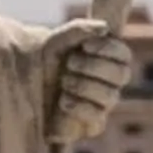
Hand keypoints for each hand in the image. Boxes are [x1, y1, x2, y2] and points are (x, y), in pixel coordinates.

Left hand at [43, 19, 133, 139]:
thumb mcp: (59, 40)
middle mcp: (112, 83)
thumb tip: (104, 28)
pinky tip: (64, 100)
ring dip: (83, 86)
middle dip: (93, 67)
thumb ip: (80, 30)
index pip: (123, 55)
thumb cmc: (48, 59)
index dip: (108, 49)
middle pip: (121, 75)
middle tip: (70, 62)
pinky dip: (79, 107)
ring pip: (110, 96)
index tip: (85, 46)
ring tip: (64, 81)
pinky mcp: (93, 124)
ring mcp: (105, 104)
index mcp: (110, 60)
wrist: (29, 85)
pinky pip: (97, 118)